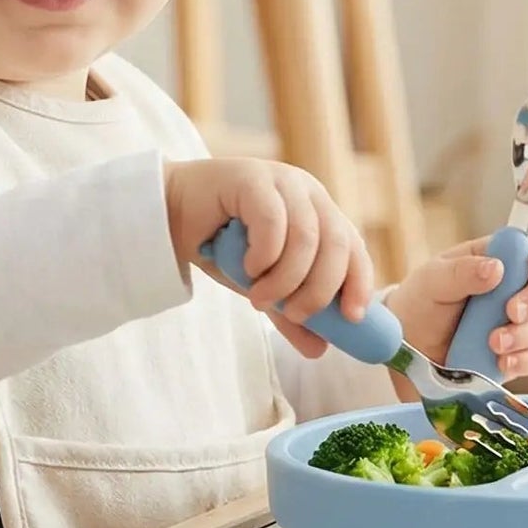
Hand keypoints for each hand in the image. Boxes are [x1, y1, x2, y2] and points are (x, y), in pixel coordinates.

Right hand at [164, 157, 373, 358]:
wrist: (168, 218)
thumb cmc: (220, 247)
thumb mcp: (262, 287)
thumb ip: (289, 314)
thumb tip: (319, 350)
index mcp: (320, 214)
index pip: (354, 248)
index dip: (359, 282)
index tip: (351, 318)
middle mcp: (308, 193)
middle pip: (336, 244)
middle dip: (319, 289)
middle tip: (294, 316)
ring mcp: (282, 181)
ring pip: (306, 237)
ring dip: (286, 279)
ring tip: (259, 299)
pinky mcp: (253, 178)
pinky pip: (273, 222)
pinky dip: (265, 255)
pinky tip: (249, 268)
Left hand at [385, 229, 527, 383]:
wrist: (406, 349)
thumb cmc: (419, 304)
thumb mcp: (432, 281)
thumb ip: (462, 272)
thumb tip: (496, 268)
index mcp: (494, 259)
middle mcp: (511, 289)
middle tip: (511, 312)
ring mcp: (515, 322)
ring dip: (524, 334)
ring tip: (493, 344)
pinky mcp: (514, 353)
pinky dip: (523, 360)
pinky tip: (502, 362)